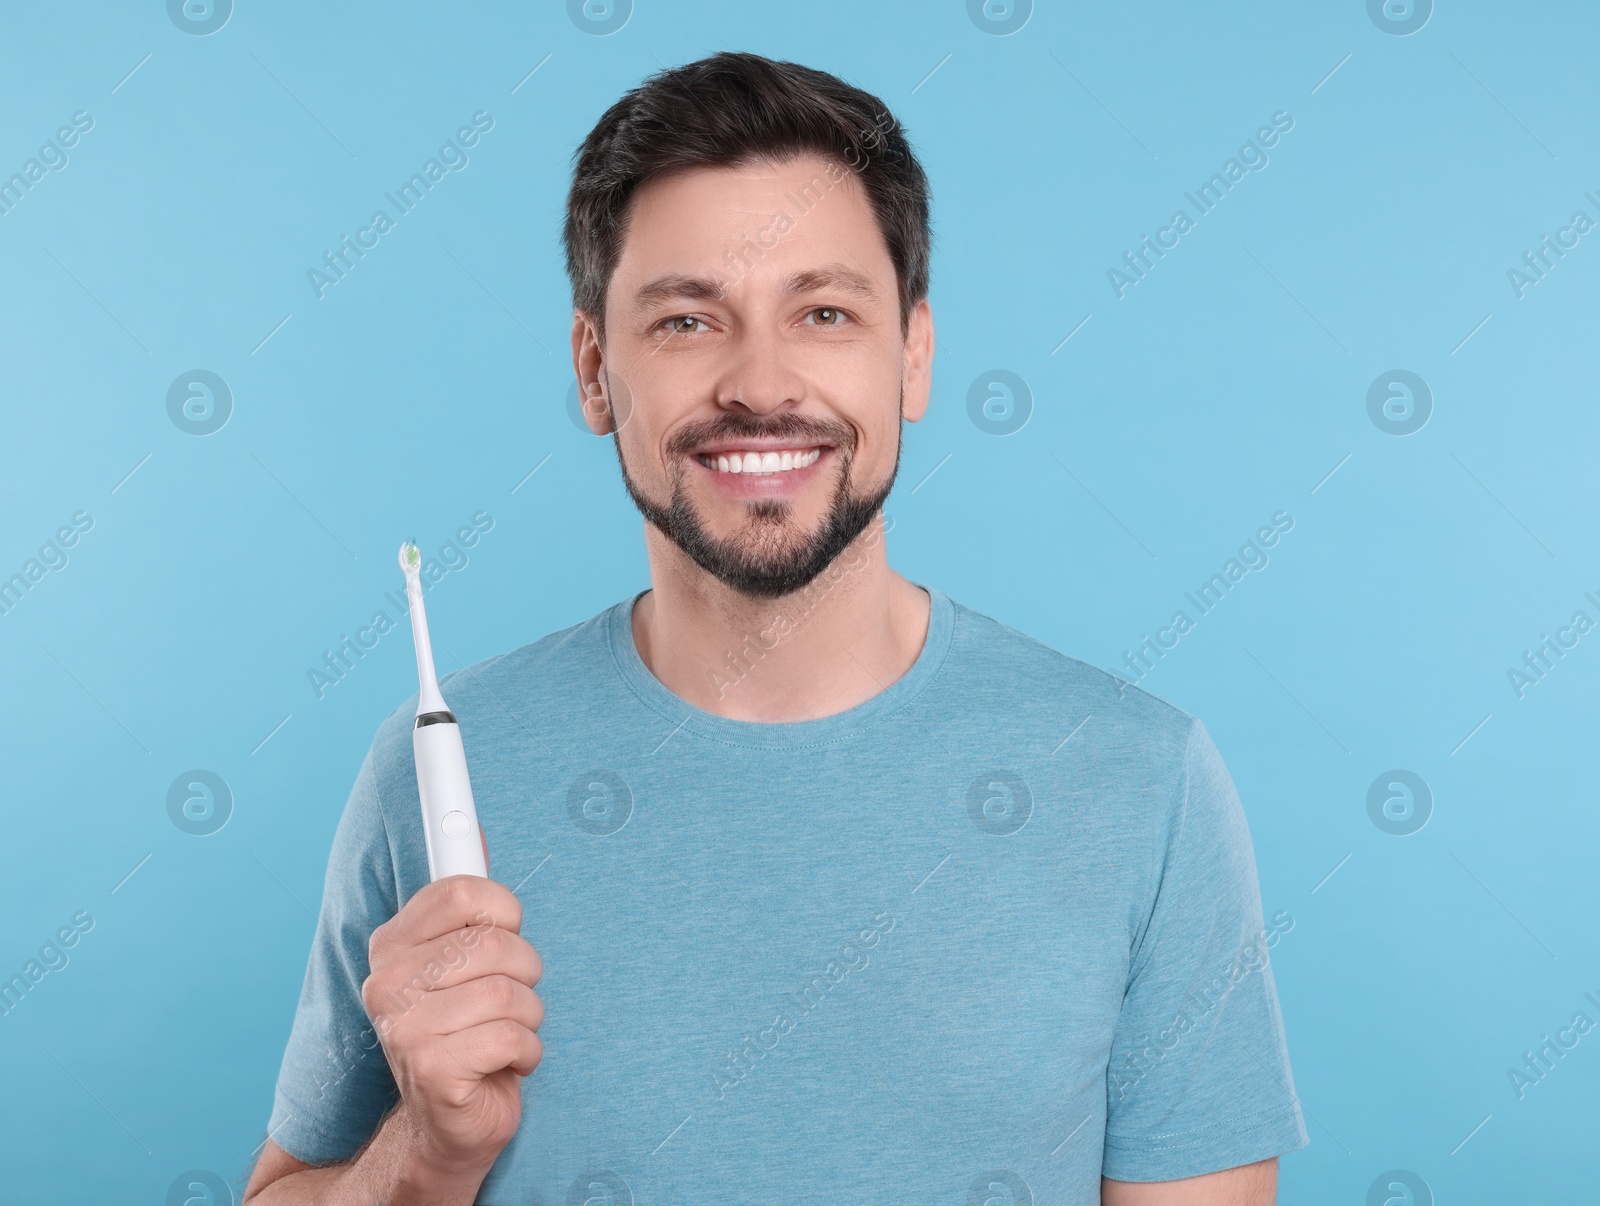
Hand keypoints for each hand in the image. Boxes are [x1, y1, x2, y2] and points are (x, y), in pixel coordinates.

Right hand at [361, 875, 542, 1176]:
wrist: (449, 1121)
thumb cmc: (467, 1031)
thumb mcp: (466, 960)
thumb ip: (467, 903)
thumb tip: (471, 832)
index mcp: (392, 945)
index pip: (464, 890)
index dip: (503, 911)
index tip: (505, 926)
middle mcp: (387, 982)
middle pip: (498, 943)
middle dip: (524, 973)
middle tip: (507, 1000)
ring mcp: (403, 1027)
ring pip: (510, 991)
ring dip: (527, 1017)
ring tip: (503, 1034)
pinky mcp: (431, 1069)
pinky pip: (513, 1036)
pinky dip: (526, 1052)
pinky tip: (504, 1063)